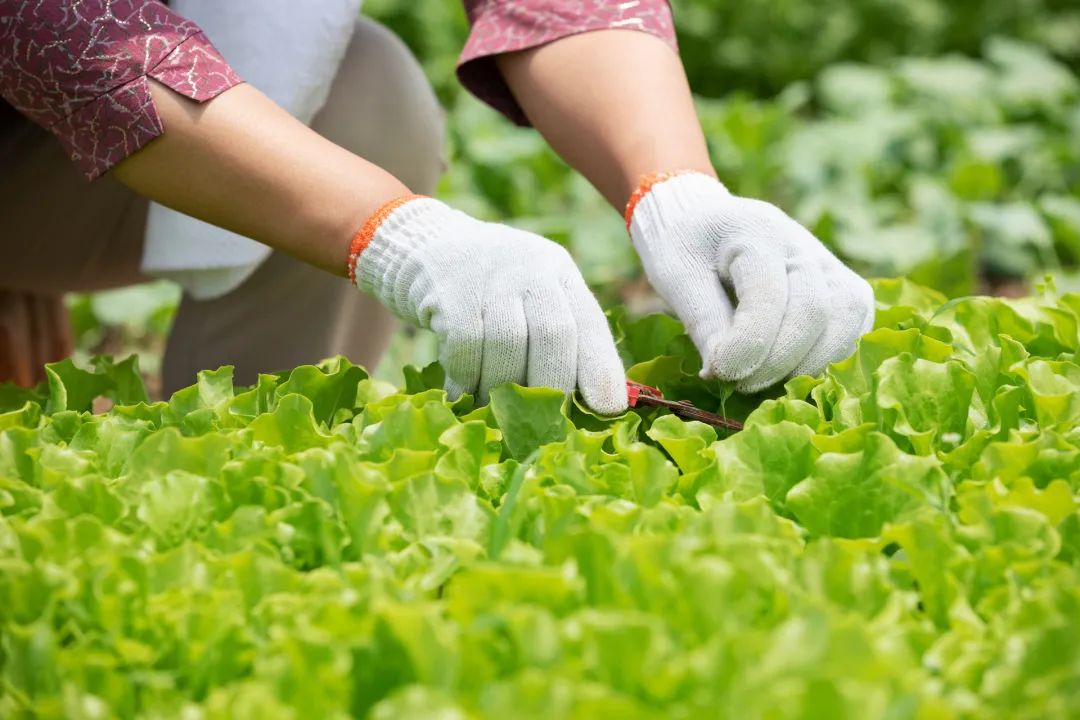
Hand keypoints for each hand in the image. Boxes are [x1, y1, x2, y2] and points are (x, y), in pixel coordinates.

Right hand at [351, 196, 626, 413]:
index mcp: (559, 273)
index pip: (589, 322)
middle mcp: (530, 267)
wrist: (425, 245)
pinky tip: (462, 391)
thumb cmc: (489, 289)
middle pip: (553, 333)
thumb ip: (559, 338)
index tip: (607, 409)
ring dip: (501, 389)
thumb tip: (590, 404)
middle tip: (541, 422)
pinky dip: (466, 377)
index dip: (601, 368)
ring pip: (507, 345)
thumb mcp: (531, 297)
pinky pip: (465, 346)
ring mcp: (489, 275)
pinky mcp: (450, 291)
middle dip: (550, 385)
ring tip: (495, 412)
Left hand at [627, 172, 873, 392]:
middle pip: (815, 309)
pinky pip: (855, 324)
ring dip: (810, 363)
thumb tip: (724, 371)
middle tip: (739, 383)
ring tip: (765, 380)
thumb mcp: (677, 279)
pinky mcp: (842, 285)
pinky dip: (829, 355)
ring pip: (848, 317)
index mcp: (756, 231)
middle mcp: (802, 243)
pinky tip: (790, 369)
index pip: (768, 296)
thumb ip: (703, 322)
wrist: (705, 224)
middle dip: (777, 361)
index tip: (717, 373)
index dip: (747, 345)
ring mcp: (828, 263)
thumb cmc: (686, 249)